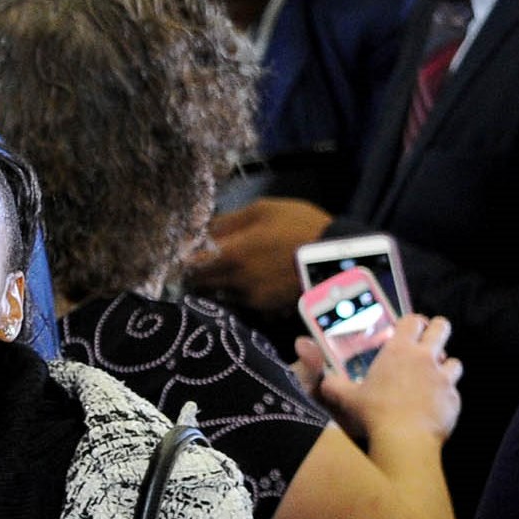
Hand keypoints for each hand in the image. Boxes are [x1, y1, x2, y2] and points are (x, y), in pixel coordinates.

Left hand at [188, 198, 332, 312]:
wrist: (338, 258)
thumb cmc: (299, 226)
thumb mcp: (261, 210)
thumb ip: (226, 221)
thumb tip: (197, 228)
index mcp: (231, 254)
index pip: (188, 264)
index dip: (181, 259)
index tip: (180, 251)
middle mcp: (235, 281)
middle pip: (199, 283)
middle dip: (195, 272)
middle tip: (200, 259)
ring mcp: (251, 298)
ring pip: (218, 293)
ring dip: (215, 283)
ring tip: (227, 268)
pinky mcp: (266, 309)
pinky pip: (240, 301)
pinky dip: (237, 292)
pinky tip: (249, 278)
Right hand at [312, 311, 461, 446]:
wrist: (405, 439)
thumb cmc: (375, 412)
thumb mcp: (347, 397)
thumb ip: (334, 385)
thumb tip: (323, 382)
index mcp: (399, 350)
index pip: (413, 320)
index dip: (412, 322)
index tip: (408, 329)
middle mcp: (425, 358)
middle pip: (441, 328)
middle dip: (436, 331)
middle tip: (426, 343)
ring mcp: (443, 378)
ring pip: (453, 360)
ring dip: (444, 366)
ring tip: (432, 377)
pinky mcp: (454, 399)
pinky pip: (453, 391)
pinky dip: (445, 395)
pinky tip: (433, 405)